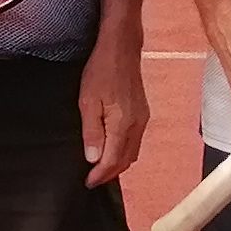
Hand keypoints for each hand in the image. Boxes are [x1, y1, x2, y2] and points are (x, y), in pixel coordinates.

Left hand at [77, 36, 149, 188]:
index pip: (112, 160)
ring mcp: (142, 119)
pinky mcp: (143, 113)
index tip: (87, 183)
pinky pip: (135, 141)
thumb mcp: (88, 101)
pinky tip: (112, 150)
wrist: (121, 48)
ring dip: (117, 164)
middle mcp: (137, 125)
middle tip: (92, 180)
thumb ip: (92, 132)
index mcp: (123, 124)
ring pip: (132, 152)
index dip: (100, 175)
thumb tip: (93, 158)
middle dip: (109, 173)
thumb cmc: (101, 70)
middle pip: (126, 160)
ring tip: (100, 168)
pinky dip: (124, 152)